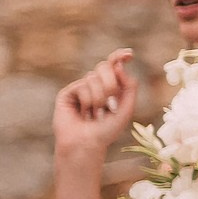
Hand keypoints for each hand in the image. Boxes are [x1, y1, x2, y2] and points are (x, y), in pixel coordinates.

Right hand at [55, 50, 139, 164]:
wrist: (86, 144)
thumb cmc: (107, 130)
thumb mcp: (126, 109)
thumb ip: (129, 87)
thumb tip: (120, 66)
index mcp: (110, 87)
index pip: (114, 66)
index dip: (119, 57)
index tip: (129, 54)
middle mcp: (94, 85)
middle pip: (104, 67)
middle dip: (111, 83)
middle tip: (110, 100)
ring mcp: (80, 88)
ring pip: (93, 76)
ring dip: (100, 97)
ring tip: (95, 113)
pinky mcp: (68, 93)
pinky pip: (82, 85)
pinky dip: (88, 99)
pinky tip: (83, 112)